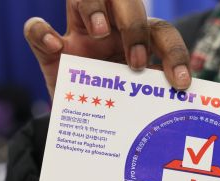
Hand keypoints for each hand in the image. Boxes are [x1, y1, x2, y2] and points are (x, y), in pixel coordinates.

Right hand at [24, 0, 191, 98]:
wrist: (84, 129)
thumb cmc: (118, 110)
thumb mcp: (139, 103)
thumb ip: (156, 98)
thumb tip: (183, 109)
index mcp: (140, 42)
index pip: (161, 32)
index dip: (175, 52)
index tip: (180, 83)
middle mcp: (111, 32)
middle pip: (125, 2)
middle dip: (134, 25)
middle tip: (136, 61)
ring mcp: (78, 37)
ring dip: (93, 9)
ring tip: (100, 34)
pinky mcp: (50, 52)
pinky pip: (36, 30)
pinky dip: (42, 32)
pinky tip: (56, 47)